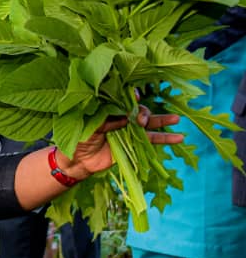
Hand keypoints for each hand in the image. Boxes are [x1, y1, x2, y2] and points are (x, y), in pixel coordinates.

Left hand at [62, 106, 182, 178]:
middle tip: (139, 120)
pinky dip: (165, 138)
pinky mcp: (135, 145)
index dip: (131, 96)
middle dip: (142, 113)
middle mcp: (121, 117)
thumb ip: (107, 119)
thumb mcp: (90, 126)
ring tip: (176, 118)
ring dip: (162, 120)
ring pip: (149, 123)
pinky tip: (179, 137)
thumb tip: (126, 117)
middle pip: (138, 110)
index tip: (135, 97)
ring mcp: (129, 131)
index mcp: (109, 109)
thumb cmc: (80, 139)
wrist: (79, 161)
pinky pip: (152, 140)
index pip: (124, 98)